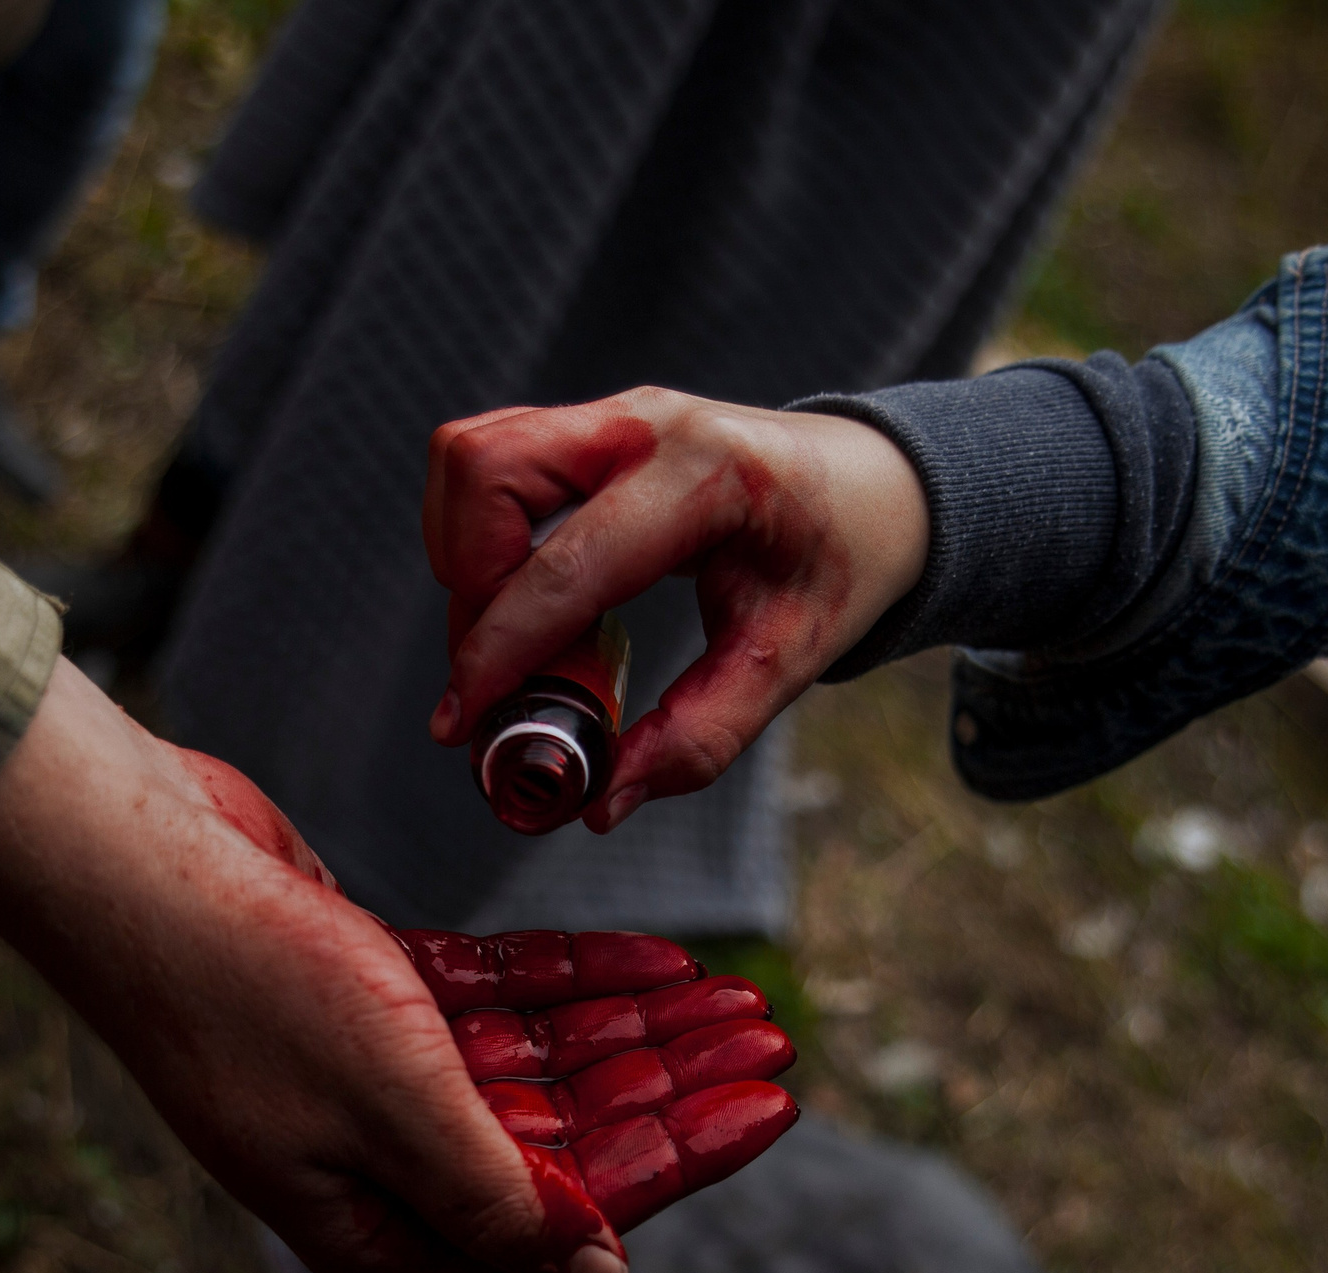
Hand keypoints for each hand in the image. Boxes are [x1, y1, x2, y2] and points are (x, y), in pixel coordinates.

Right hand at [0, 662, 796, 1272]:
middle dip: (673, 1085)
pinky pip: (492, 998)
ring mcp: (367, 1068)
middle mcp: (377, 1154)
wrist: (127, 860)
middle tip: (775, 1035)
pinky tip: (650, 964)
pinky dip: (567, 981)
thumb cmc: (246, 989)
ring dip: (635, 1029)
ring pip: (536, 1060)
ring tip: (736, 996)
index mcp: (374, 1217)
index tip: (771, 1105)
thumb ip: (502, 1196)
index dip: (680, 1154)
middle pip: (564, 1130)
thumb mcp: (395, 1106)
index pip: (565, 1205)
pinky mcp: (363, 986)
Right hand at [422, 388, 927, 829]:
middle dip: (468, 587)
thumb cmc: (834, 564)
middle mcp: (643, 426)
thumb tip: (599, 801)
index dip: (499, 651)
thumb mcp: (788, 661)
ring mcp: (605, 416)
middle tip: (499, 673)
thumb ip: (698, 738)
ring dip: (461, 556)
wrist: (867, 487)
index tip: (460, 723)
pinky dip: (473, 533)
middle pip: (486, 471)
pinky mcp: (580, 426)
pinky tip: (519, 593)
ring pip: (469, 459)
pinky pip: (483, 461)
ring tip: (513, 636)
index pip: (567, 565)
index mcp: (707, 478)